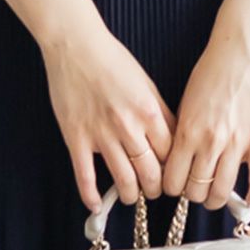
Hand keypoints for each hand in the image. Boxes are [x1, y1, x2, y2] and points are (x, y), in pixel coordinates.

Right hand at [40, 24, 177, 212]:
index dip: (174, 170)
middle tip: (153, 189)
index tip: (172, 175)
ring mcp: (101, 135)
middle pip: (151, 174)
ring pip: (124, 181)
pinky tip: (96, 205)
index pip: (171, 155)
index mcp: (149, 112)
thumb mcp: (146, 83)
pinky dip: (91, 195)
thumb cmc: (112, 59)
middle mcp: (128, 127)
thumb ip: (159, 113)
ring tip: (132, 194)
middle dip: (155, 188)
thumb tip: (172, 140)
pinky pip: (85, 176)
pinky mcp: (76, 138)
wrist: (75, 44)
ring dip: (131, 194)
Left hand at [162, 32, 249, 211]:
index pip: (173, 181)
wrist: (241, 54)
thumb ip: (183, 134)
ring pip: (222, 191)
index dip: (172, 188)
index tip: (176, 185)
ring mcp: (237, 143)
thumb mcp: (186, 104)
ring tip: (216, 195)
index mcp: (187, 132)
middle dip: (194, 195)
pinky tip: (249, 199)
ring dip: (217, 199)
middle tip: (197, 189)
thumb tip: (179, 163)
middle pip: (197, 190)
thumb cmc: (210, 74)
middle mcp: (210, 142)